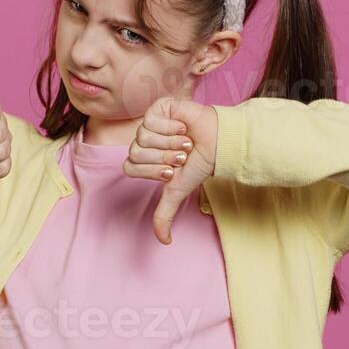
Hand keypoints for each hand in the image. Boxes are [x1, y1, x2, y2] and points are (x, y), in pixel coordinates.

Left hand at [124, 96, 217, 244]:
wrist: (218, 145)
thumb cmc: (199, 165)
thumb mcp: (178, 191)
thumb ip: (165, 213)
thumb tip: (164, 241)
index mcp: (143, 159)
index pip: (129, 167)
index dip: (152, 171)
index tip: (173, 171)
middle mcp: (143, 141)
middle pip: (135, 152)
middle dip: (163, 158)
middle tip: (182, 156)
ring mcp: (149, 123)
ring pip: (143, 137)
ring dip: (170, 144)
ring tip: (186, 142)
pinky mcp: (159, 107)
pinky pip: (151, 120)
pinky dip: (170, 128)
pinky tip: (183, 127)